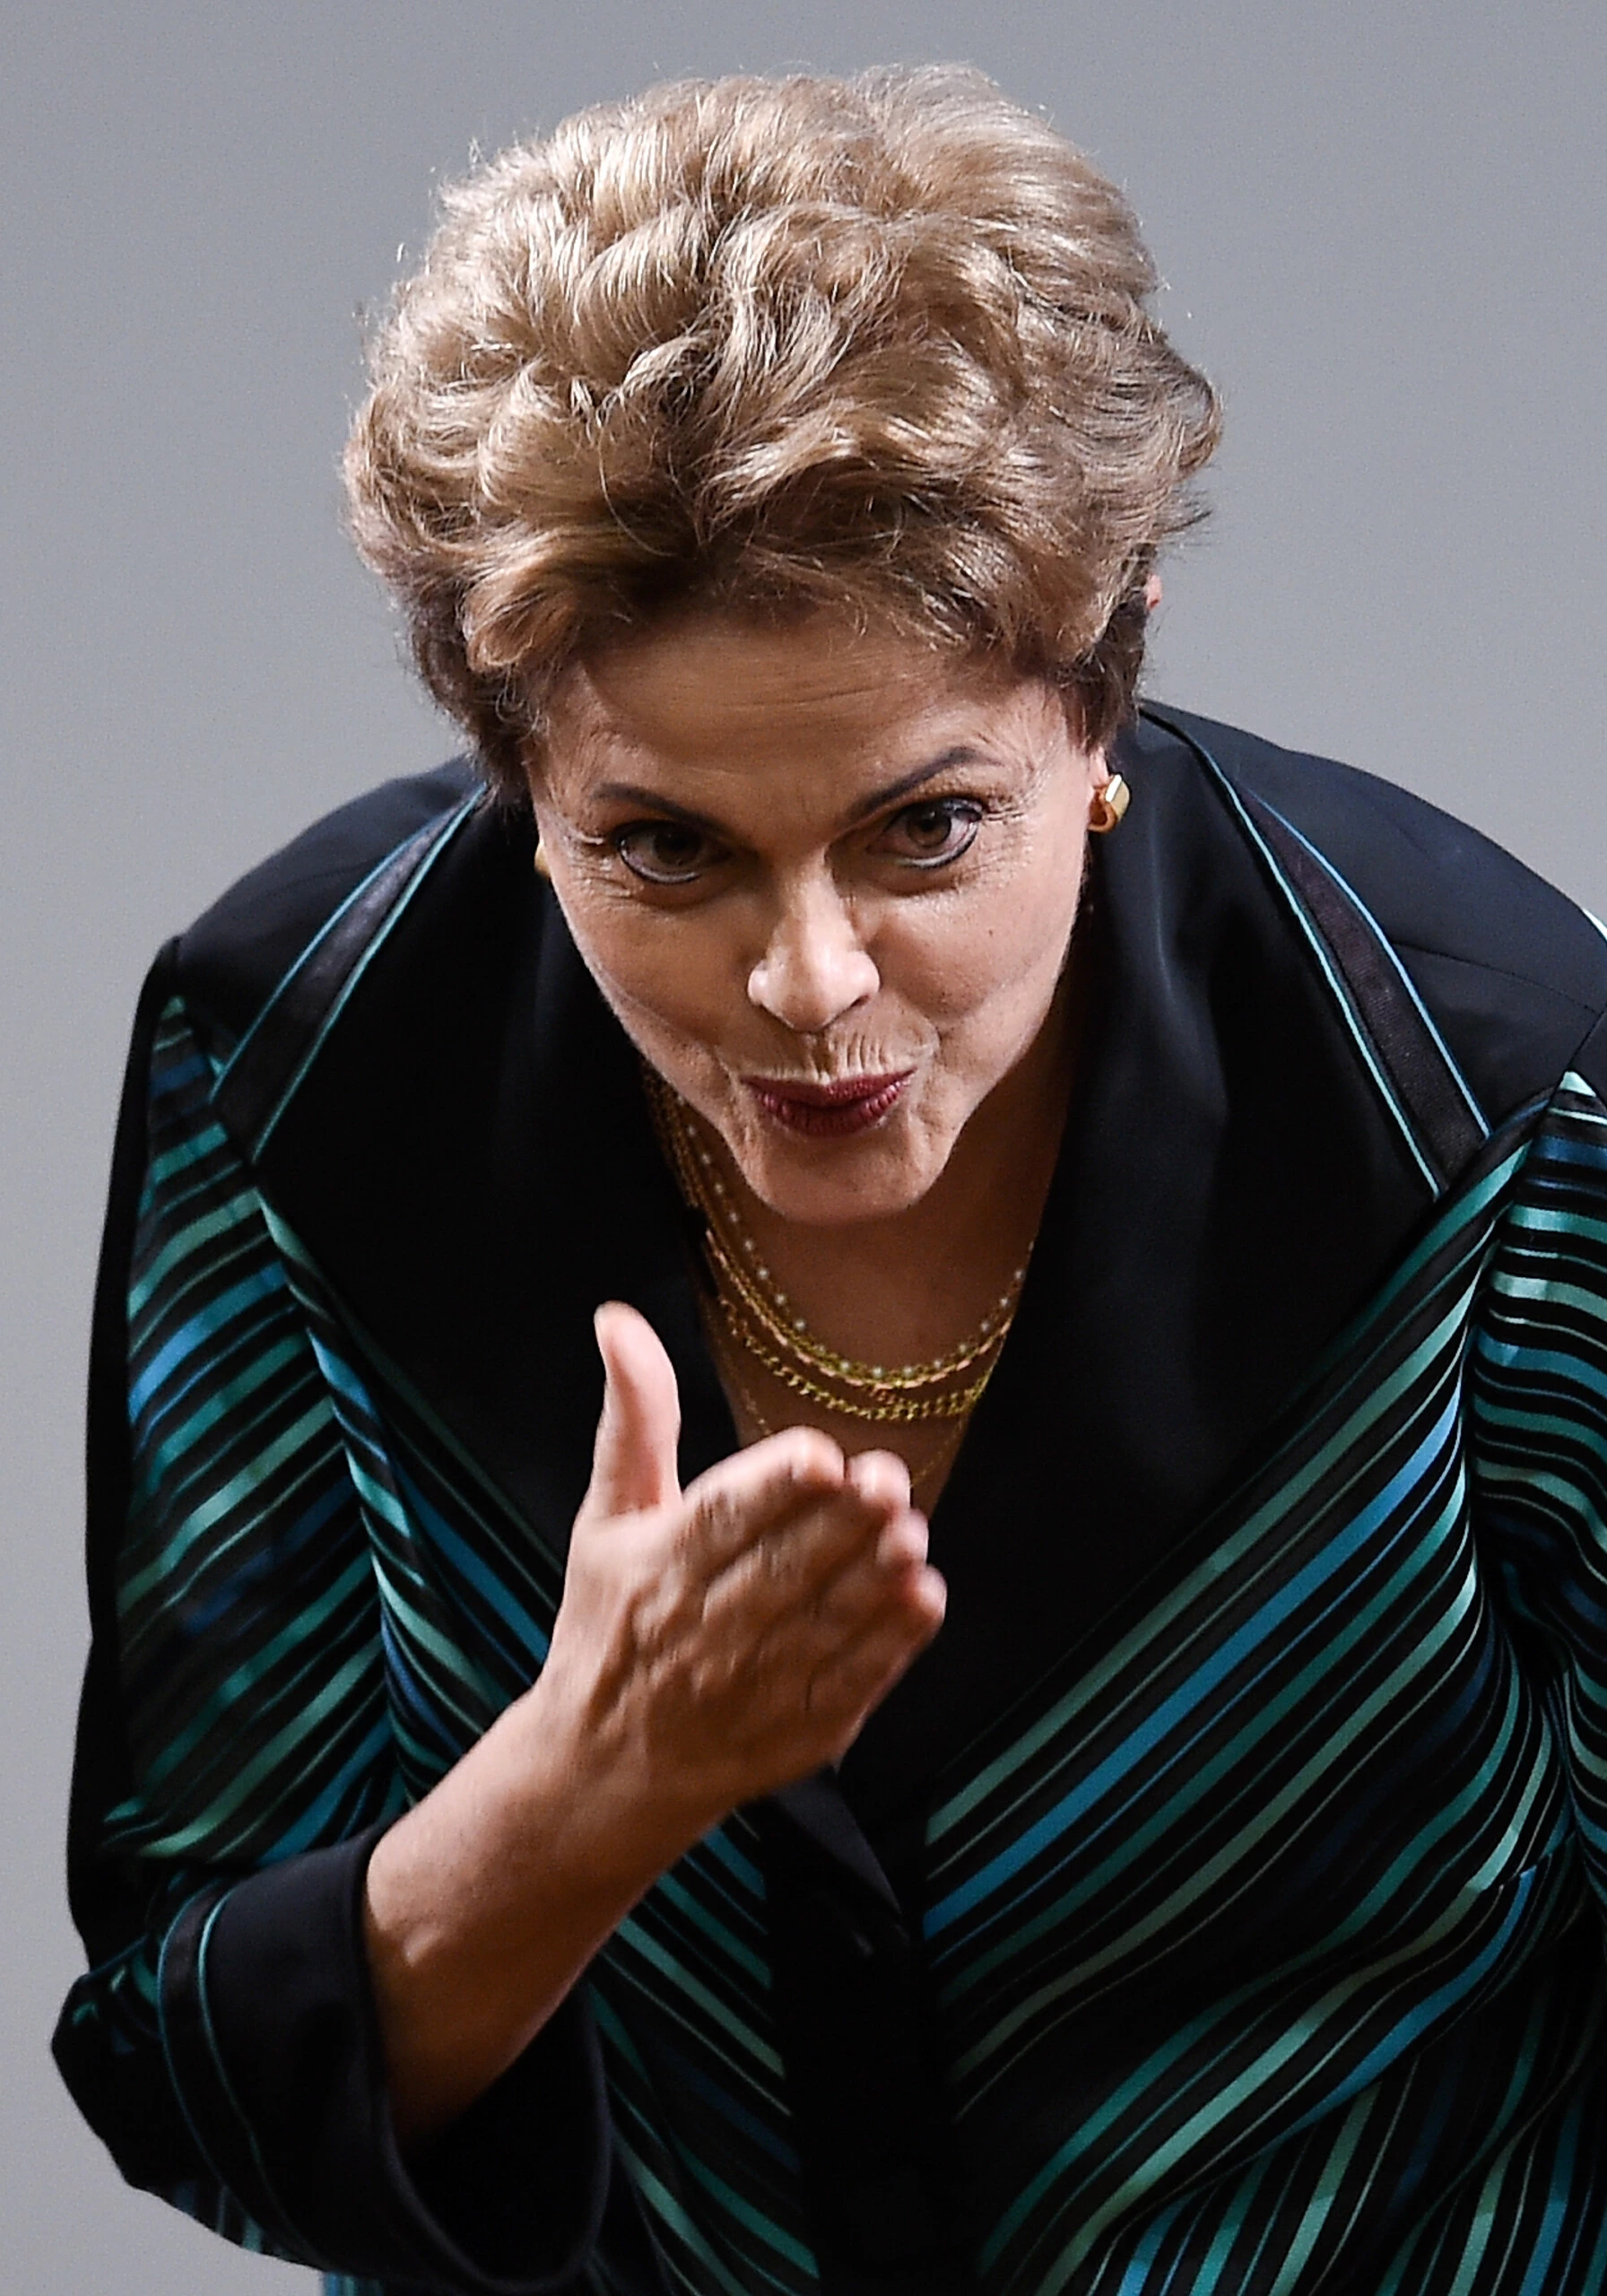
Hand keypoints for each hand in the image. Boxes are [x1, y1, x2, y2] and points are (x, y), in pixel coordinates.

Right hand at [363, 1301, 943, 2146]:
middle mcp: (706, 1628)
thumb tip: (618, 1319)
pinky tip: (922, 1599)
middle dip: (841, 1527)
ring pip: (825, 1625)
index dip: (774, 1488)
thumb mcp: (607, 1516)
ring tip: (910, 1533)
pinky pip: (851, 1684)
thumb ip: (632, 1417)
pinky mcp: (798, 1729)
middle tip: (887, 1481)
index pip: (721, 1520)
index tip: (821, 1455)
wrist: (605, 1769)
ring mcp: (756, 1685)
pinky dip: (889, 1645)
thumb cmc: (608, 1624)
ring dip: (874, 1579)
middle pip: (783, 1570)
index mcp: (659, 1567)